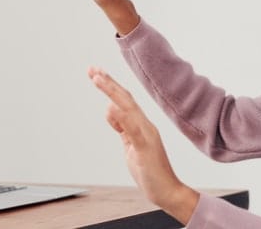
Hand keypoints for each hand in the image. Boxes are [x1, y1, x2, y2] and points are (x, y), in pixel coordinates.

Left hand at [87, 67, 198, 224]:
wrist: (167, 190)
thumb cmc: (150, 170)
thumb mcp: (131, 146)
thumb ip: (123, 129)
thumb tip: (112, 112)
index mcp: (141, 125)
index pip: (124, 100)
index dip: (111, 86)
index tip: (97, 74)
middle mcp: (145, 125)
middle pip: (125, 98)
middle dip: (108, 82)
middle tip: (92, 69)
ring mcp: (146, 135)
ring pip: (127, 107)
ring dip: (112, 91)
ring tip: (97, 78)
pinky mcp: (145, 147)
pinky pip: (132, 129)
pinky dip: (121, 117)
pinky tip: (111, 107)